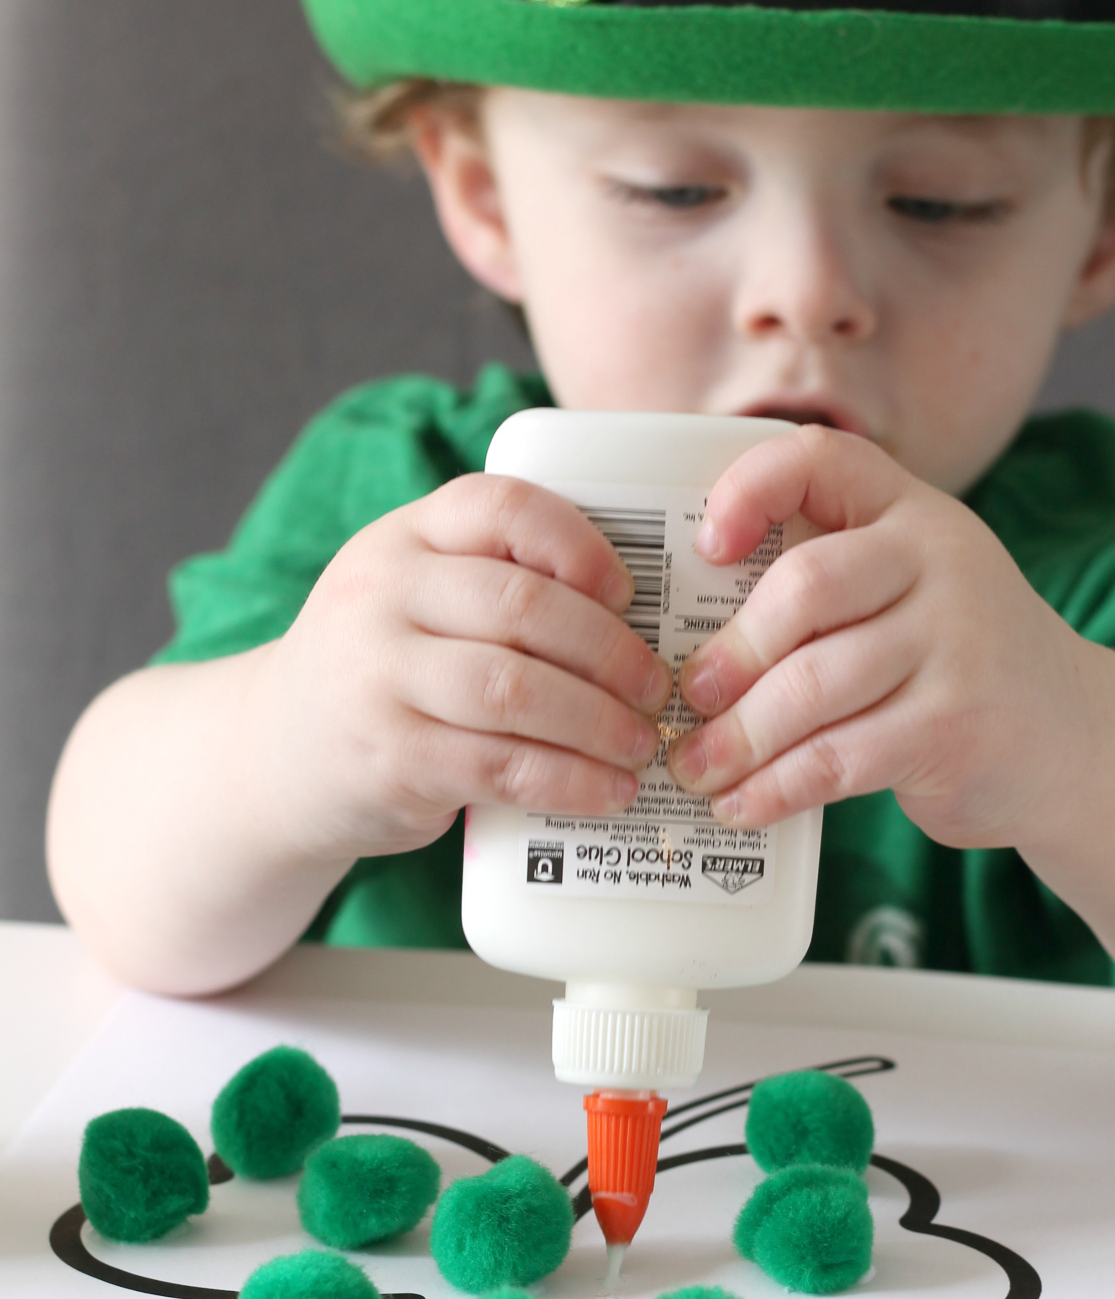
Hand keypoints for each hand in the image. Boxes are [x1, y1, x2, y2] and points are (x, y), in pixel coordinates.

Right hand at [248, 474, 672, 863]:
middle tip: (656, 689)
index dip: (580, 545)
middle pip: (525, 606)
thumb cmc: (380, 672)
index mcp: (403, 537)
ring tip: (641, 744)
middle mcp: (382, 595)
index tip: (628, 593)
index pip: (502, 507)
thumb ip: (494, 583)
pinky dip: (569, 781)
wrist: (272, 756)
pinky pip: (501, 766)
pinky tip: (606, 791)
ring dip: (599, 722)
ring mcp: (378, 678)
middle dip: (611, 652)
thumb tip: (641, 619)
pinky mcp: (389, 758)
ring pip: (517, 690)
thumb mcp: (413, 598)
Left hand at [665, 425, 1090, 848]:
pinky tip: (743, 804)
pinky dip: (777, 787)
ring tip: (696, 766)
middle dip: (730, 654)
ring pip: (812, 686)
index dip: (750, 491)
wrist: (1078, 740)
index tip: (707, 546)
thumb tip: (686, 638)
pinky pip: (838, 758)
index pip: (820, 459)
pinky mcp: (955, 728)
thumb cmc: (956, 664)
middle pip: (805, 589)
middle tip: (685, 697)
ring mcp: (956, 645)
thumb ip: (826, 586)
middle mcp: (941, 563)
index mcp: (912, 514)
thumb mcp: (909, 592)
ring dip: (738, 737)